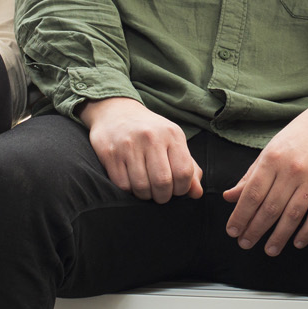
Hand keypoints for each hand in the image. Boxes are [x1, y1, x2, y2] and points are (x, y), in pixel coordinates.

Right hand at [80, 97, 202, 202]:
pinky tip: (132, 183)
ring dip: (146, 195)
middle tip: (160, 194)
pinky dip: (129, 191)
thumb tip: (197, 193)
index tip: (176, 189)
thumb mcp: (173, 142)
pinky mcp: (110, 154)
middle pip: (163, 182)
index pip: (184, 172)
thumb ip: (189, 168)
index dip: (182, 188)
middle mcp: (151, 137)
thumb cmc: (150, 133)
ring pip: (142, 187)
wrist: (116, 112)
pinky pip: (123, 185)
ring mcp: (129, 145)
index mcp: (172, 134)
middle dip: (163, 196)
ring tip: (146, 189)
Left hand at [223, 93, 307, 256]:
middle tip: (245, 244)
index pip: (251, 194)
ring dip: (278, 237)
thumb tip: (229, 196)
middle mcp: (291, 170)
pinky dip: (307, 232)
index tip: (232, 231)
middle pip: (269, 208)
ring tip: (269, 250)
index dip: (240, 216)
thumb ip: (251, 174)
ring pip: (292, 216)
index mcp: (272, 159)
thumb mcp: (271, 149)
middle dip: (254, 230)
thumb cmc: (300, 135)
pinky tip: (297, 243)